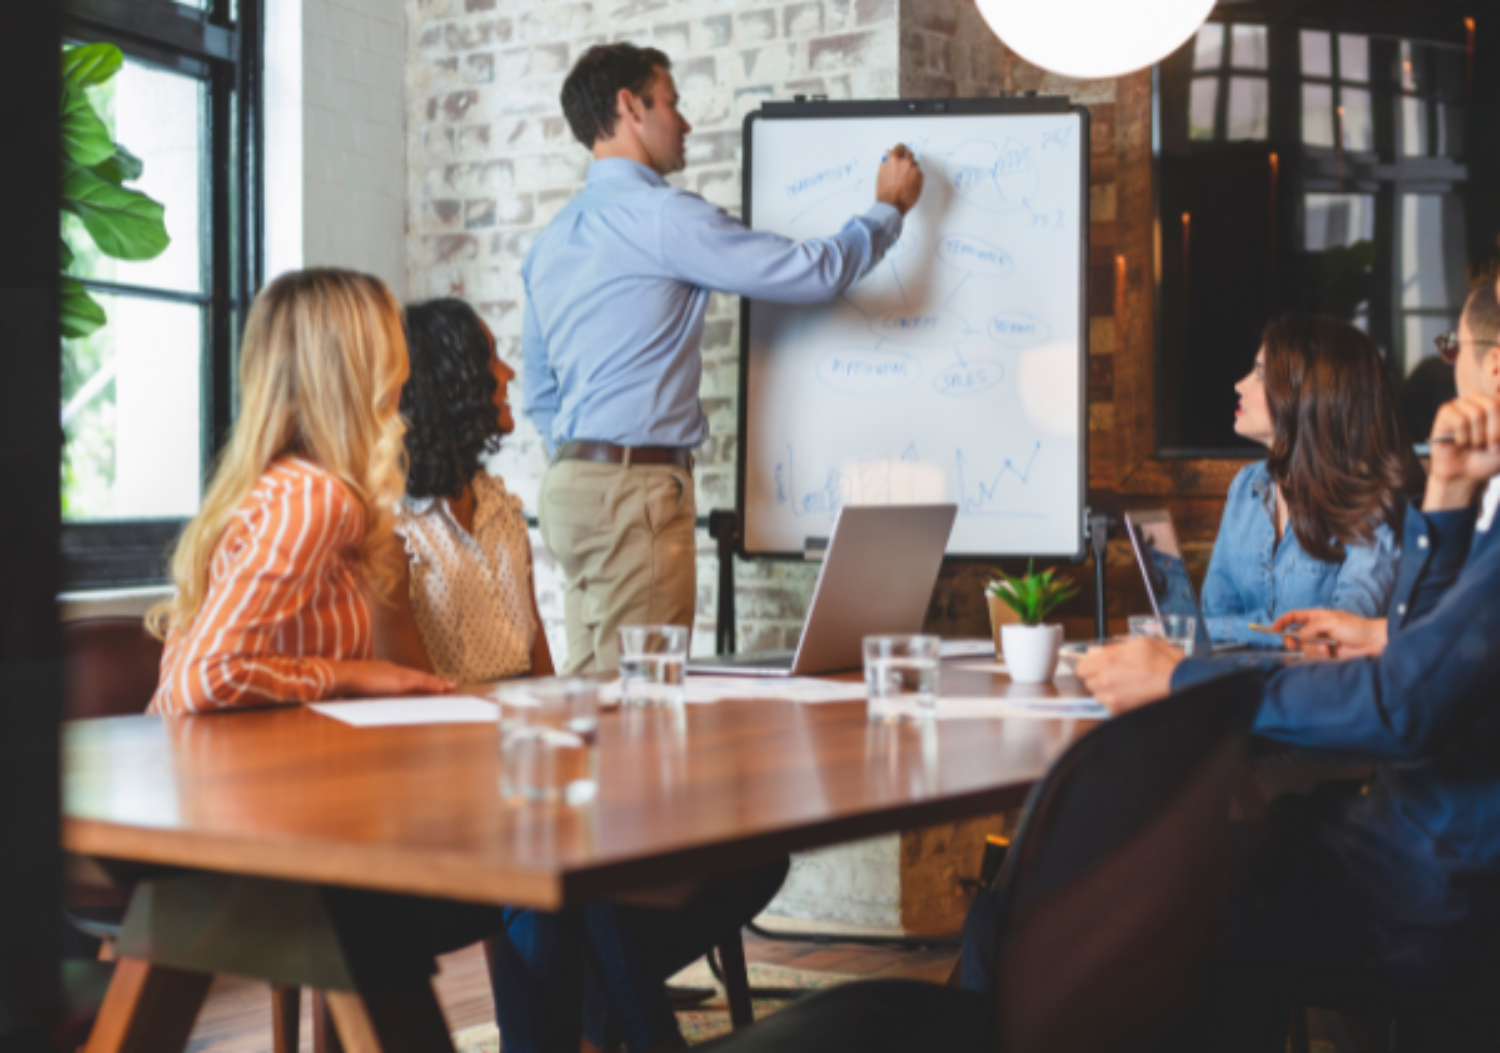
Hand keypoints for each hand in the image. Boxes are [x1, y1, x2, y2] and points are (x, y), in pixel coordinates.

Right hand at [328, 659, 454, 697]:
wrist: (344, 675)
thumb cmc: (346, 682)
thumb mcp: (359, 686)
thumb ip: (365, 690)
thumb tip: (360, 696)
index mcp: (386, 670)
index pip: (408, 675)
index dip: (420, 679)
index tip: (430, 682)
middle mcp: (395, 670)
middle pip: (419, 675)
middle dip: (434, 680)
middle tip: (449, 684)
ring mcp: (398, 675)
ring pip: (424, 679)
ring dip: (438, 684)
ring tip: (451, 688)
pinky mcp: (400, 682)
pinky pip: (422, 684)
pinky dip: (433, 687)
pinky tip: (442, 690)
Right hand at [876, 143, 923, 215]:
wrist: (892, 205)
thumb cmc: (885, 192)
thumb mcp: (881, 173)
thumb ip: (887, 161)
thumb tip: (888, 153)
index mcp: (894, 159)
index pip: (900, 147)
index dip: (899, 150)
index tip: (900, 153)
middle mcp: (906, 162)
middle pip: (909, 153)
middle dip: (906, 159)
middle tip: (902, 167)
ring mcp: (914, 169)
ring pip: (915, 164)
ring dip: (911, 168)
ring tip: (904, 178)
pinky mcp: (920, 178)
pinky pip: (919, 173)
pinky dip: (915, 176)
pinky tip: (909, 184)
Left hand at [1074, 638, 1183, 714]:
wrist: (1181, 682)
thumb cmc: (1165, 663)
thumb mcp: (1139, 643)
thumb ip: (1112, 647)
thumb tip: (1095, 650)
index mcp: (1108, 661)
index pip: (1080, 666)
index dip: (1088, 664)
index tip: (1094, 664)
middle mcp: (1106, 680)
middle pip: (1088, 681)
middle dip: (1098, 677)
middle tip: (1114, 672)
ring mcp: (1112, 698)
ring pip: (1098, 695)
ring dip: (1106, 690)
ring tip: (1124, 683)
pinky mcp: (1120, 711)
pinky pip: (1110, 706)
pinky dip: (1116, 701)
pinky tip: (1130, 693)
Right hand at [1270, 608, 1385, 658]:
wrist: (1374, 643)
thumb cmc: (1355, 627)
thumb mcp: (1331, 621)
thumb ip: (1311, 627)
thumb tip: (1297, 636)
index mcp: (1316, 617)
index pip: (1293, 617)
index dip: (1281, 622)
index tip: (1273, 631)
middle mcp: (1316, 630)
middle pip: (1294, 635)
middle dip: (1292, 641)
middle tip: (1293, 645)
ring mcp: (1320, 643)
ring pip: (1304, 648)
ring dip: (1312, 650)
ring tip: (1327, 649)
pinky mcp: (1326, 656)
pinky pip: (1313, 658)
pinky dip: (1317, 658)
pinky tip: (1327, 655)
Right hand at [1425, 394, 1499, 511]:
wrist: (1465, 474)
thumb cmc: (1486, 458)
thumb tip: (1498, 401)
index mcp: (1495, 404)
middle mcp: (1478, 401)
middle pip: (1492, 404)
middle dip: (1494, 431)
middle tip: (1490, 446)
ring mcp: (1461, 406)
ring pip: (1475, 413)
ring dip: (1477, 437)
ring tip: (1472, 444)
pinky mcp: (1444, 414)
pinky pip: (1459, 421)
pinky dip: (1462, 437)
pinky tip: (1459, 442)